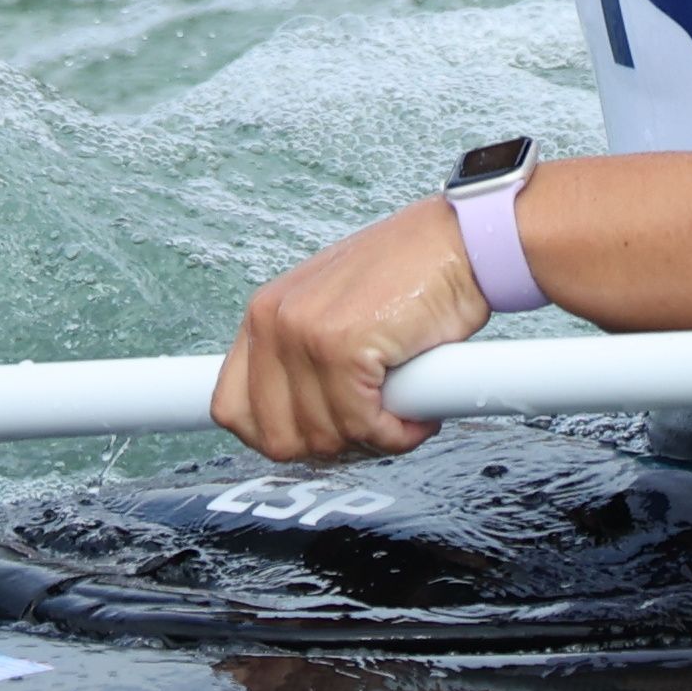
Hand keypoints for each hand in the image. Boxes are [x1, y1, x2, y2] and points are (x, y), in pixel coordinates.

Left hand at [211, 196, 490, 461]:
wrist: (460, 243)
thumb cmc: (411, 277)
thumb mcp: (334, 312)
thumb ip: (303, 361)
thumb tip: (299, 427)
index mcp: (263, 315)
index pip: (231, 408)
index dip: (275, 438)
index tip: (316, 440)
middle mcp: (273, 321)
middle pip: (276, 437)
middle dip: (330, 447)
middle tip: (371, 429)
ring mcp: (305, 334)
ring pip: (323, 437)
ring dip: (372, 439)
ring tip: (403, 412)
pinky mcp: (343, 346)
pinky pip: (361, 426)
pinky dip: (396, 434)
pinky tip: (418, 415)